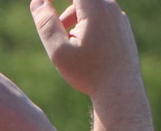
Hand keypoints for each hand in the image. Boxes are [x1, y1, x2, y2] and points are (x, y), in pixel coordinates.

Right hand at [30, 0, 154, 130]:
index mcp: (95, 7)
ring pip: (91, 9)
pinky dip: (88, 28)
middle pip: (80, 0)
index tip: (43, 4)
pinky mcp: (123, 28)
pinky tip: (86, 51)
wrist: (120, 91)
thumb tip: (37, 1)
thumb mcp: (59, 50)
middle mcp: (110, 7)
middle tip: (57, 33)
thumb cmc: (88, 73)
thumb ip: (46, 23)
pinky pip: (101, 19)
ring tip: (71, 47)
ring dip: (76, 21)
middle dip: (65, 13)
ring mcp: (119, 17)